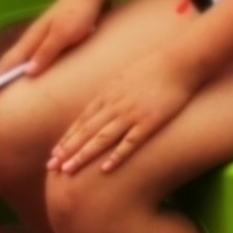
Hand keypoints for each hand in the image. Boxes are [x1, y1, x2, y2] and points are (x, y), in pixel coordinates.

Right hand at [0, 0, 105, 83]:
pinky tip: (19, 73)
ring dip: (1, 75)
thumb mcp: (64, 33)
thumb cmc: (78, 13)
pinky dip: (16, 68)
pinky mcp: (46, 38)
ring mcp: (37, 38)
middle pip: (5, 63)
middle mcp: (30, 40)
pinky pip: (26, 57)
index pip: (7, 65)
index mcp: (31, 40)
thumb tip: (28, 72)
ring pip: (14, 60)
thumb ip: (47, 51)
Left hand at [47, 38, 199, 174]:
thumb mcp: (126, 76)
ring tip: (68, 171)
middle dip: (67, 150)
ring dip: (83, 155)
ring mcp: (132, 114)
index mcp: (109, 95)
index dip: (67, 138)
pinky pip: (130, 142)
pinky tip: (105, 169)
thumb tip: (103, 102)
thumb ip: (113, 91)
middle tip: (51, 167)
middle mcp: (115, 106)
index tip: (54, 153)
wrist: (181, 61)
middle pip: (86, 132)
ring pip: (101, 139)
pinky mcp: (150, 122)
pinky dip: (116, 156)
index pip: (82, 120)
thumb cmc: (156, 67)